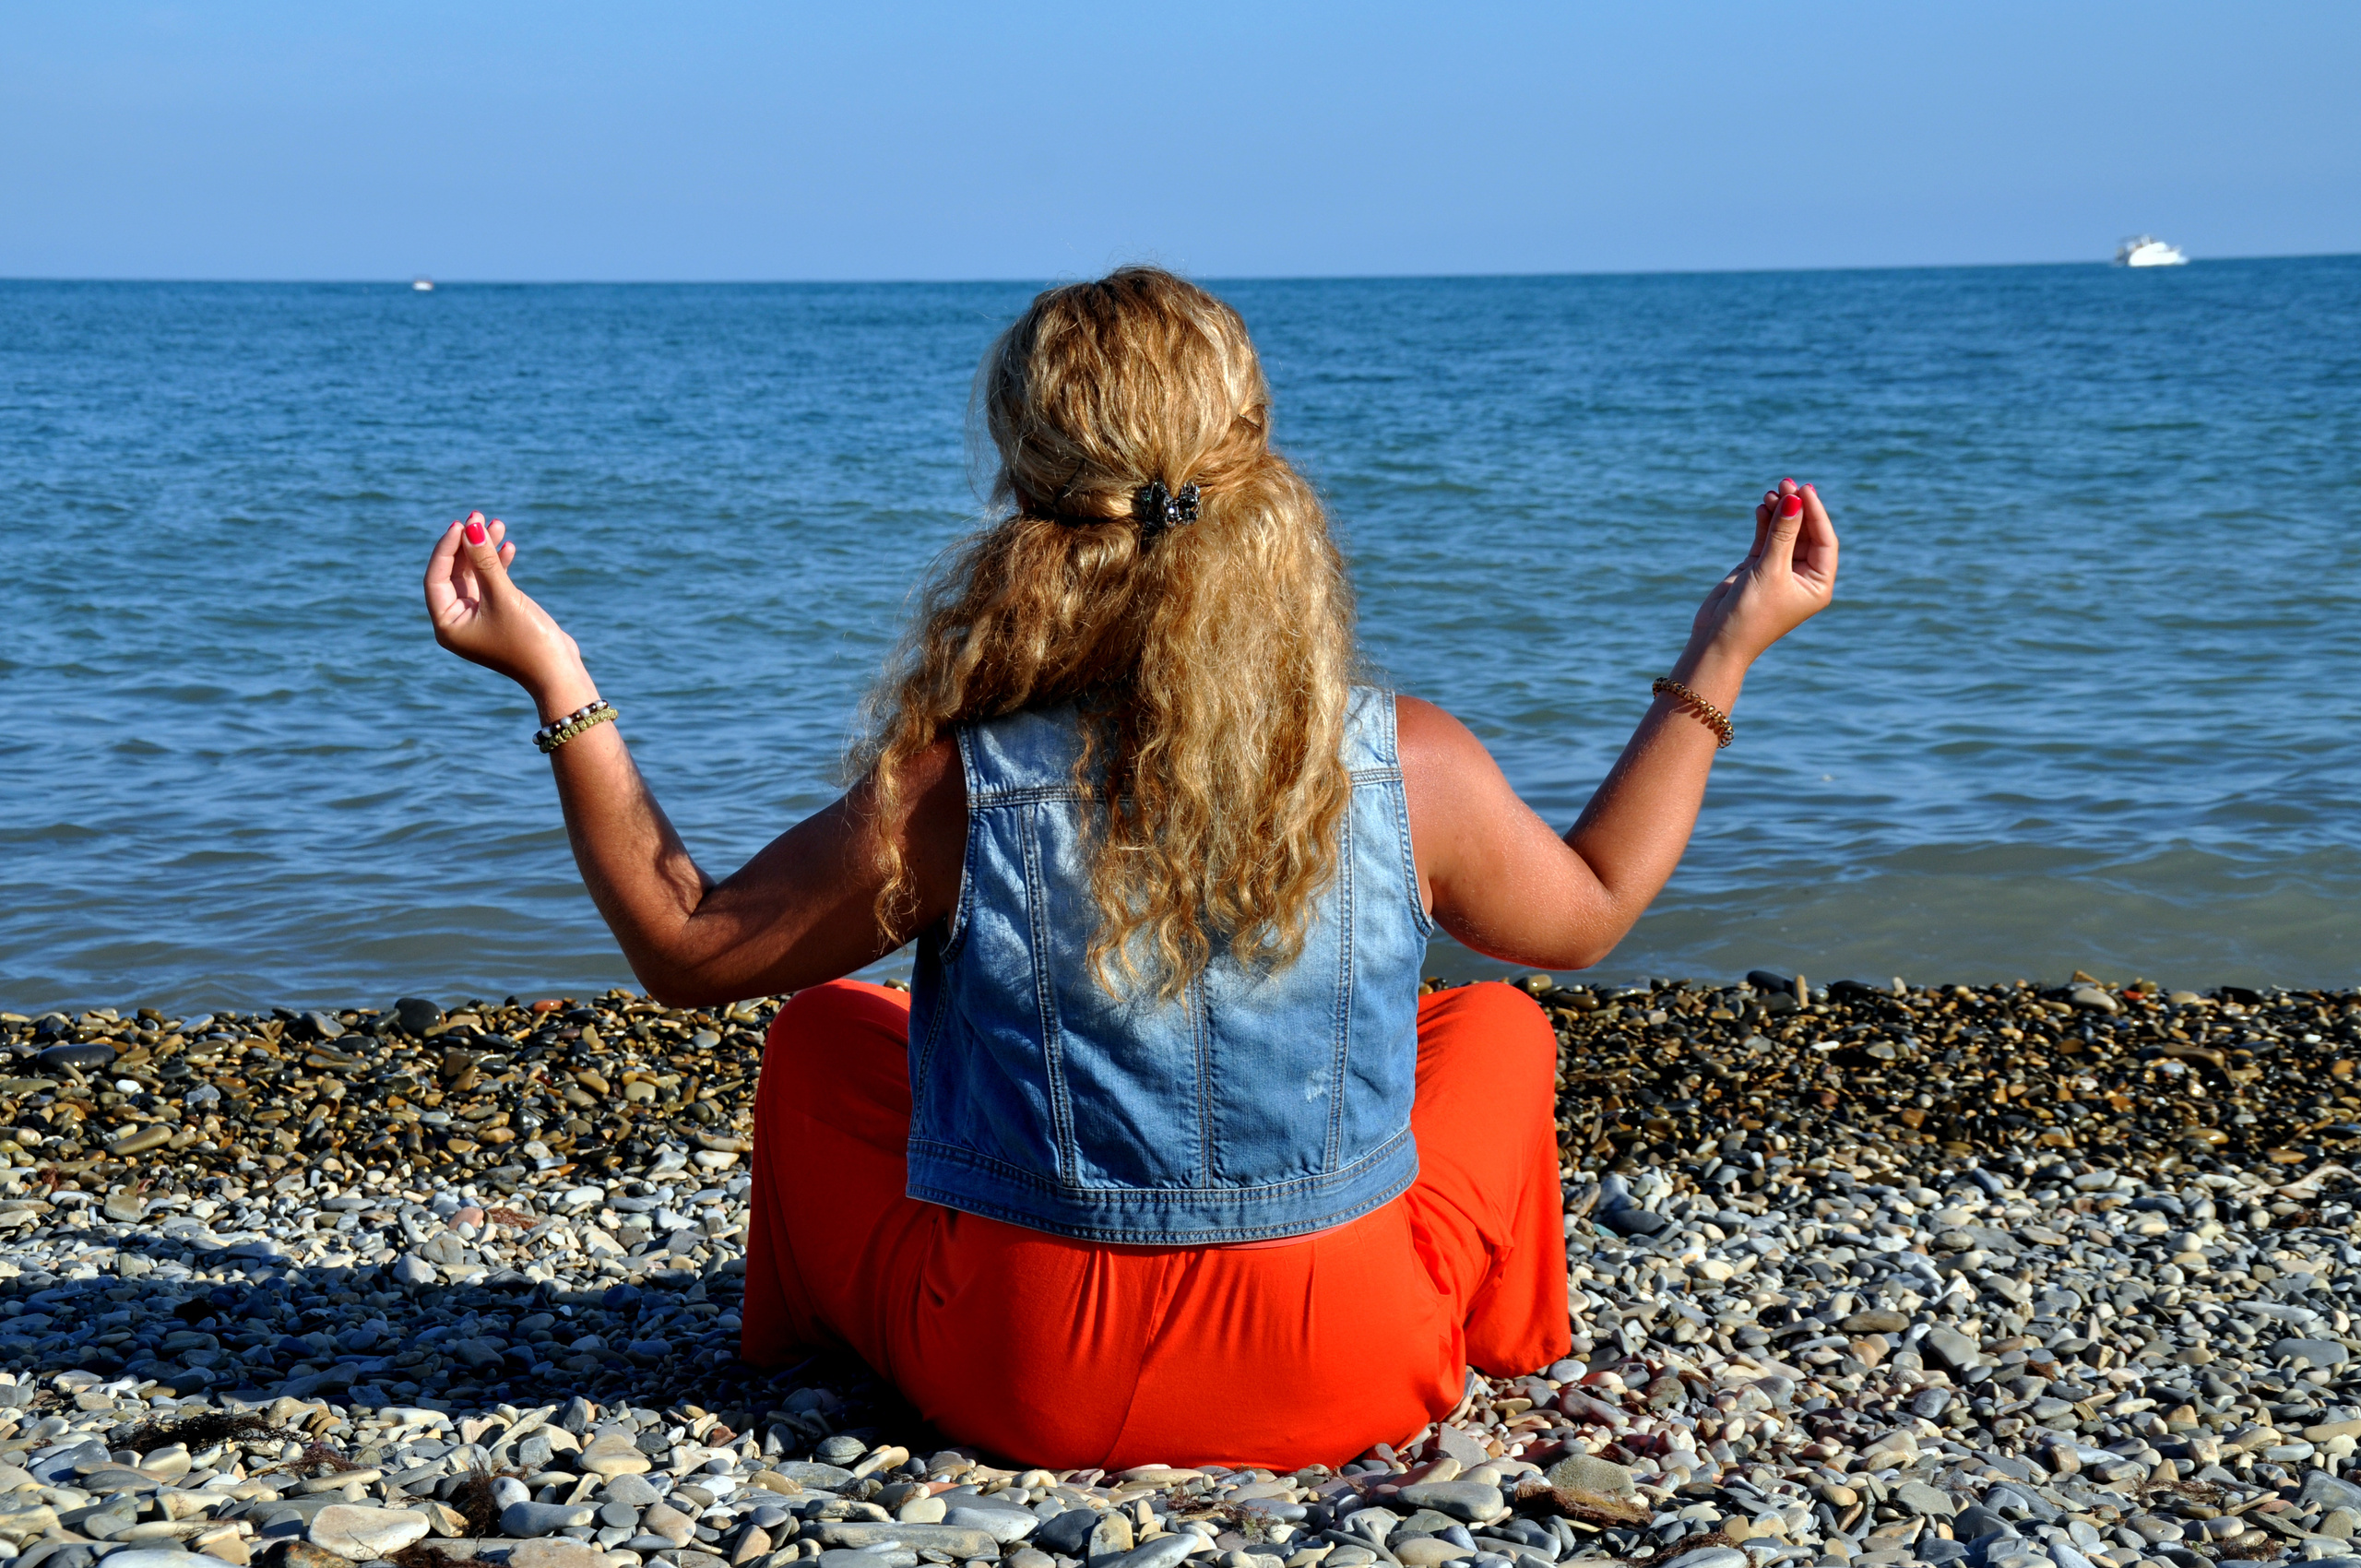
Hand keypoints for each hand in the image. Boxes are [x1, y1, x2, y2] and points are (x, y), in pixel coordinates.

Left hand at [424, 512, 591, 713]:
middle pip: (454, 574)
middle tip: (480, 516)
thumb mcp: (504, 596)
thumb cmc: (528, 640)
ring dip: (485, 551)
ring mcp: (477, 619)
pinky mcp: (497, 616)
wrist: (558, 672)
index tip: (462, 524)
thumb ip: (485, 560)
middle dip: (468, 545)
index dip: (447, 548)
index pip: (436, 577)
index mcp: (447, 624)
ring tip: (498, 525)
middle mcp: (457, 622)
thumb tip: (471, 527)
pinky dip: (498, 566)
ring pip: (474, 576)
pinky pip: (490, 584)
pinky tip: (509, 548)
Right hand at [1687, 478, 1838, 664]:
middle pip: (1805, 533)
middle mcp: (1802, 577)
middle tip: (1785, 482)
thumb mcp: (1770, 570)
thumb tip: (1794, 500)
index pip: (1824, 540)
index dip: (1816, 513)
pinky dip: (1765, 523)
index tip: (1804, 490)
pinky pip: (1767, 539)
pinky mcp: (1757, 568)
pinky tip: (1761, 507)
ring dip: (1779, 512)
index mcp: (1817, 584)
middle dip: (1796, 508)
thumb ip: (1782, 533)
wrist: (1718, 640)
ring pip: (1784, 533)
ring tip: (1771, 492)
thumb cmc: (1751, 613)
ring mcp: (1779, 571)